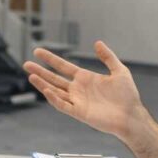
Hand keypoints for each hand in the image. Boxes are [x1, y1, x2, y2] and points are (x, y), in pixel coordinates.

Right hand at [23, 41, 148, 141]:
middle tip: (26, 64)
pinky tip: (46, 90)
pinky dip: (54, 98)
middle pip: (54, 78)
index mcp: (85, 79)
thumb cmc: (127, 96)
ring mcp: (77, 101)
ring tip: (31, 75)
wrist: (131, 115)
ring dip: (43, 84)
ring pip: (54, 91)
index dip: (50, 59)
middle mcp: (78, 89)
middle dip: (40, 71)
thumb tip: (97, 43)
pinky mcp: (79, 112)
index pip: (63, 67)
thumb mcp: (119, 71)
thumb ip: (108, 57)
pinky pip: (63, 105)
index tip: (38, 51)